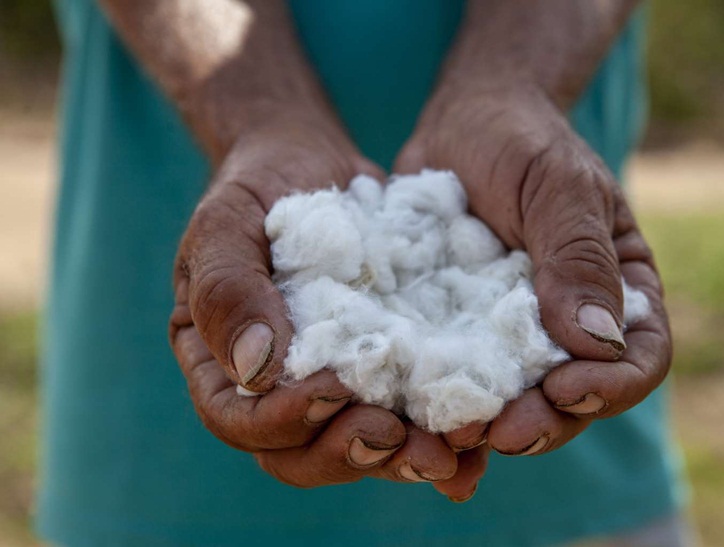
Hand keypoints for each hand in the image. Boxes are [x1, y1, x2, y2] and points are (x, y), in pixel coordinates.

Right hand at [169, 119, 464, 486]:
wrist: (310, 165)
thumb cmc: (256, 189)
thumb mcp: (226, 224)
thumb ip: (226, 290)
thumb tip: (254, 369)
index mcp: (223, 366)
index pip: (241, 420)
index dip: (283, 420)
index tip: (332, 389)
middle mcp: (275, 389)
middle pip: (300, 453)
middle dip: (348, 452)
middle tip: (393, 436)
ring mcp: (333, 383)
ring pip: (359, 445)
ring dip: (401, 458)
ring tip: (447, 452)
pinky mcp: (384, 368)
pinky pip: (406, 415)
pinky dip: (437, 434)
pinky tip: (474, 442)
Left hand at [395, 83, 671, 456]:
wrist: (460, 124)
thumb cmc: (521, 139)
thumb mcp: (558, 185)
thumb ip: (579, 257)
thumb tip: (600, 343)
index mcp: (617, 289)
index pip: (639, 354)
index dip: (612, 386)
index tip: (567, 389)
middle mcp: (568, 321)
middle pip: (574, 396)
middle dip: (544, 422)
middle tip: (501, 433)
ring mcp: (509, 333)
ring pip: (513, 401)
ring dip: (490, 428)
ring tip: (453, 436)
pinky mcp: (456, 332)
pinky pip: (455, 380)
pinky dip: (441, 409)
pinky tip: (418, 428)